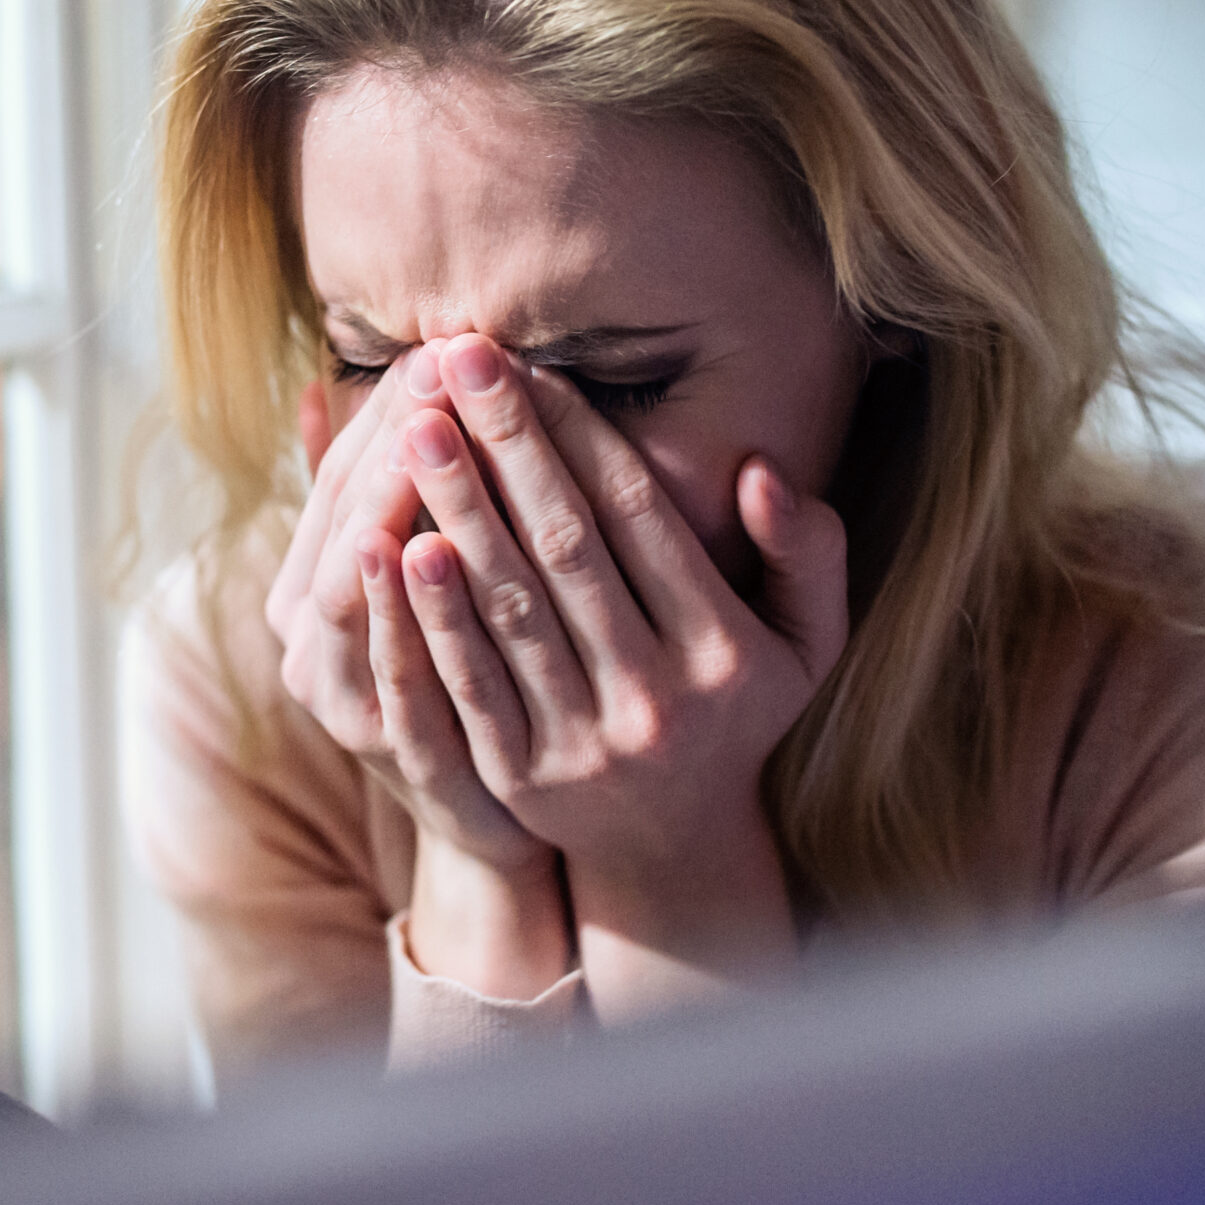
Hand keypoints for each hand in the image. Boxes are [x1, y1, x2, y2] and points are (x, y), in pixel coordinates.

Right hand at [268, 348, 556, 880]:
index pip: (337, 477)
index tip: (437, 345)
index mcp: (305, 593)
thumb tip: (315, 388)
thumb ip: (369, 498)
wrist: (505, 821)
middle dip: (395, 436)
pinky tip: (422, 542)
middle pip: (345, 519)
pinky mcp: (397, 755)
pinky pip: (392, 667)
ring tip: (426, 425)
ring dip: (390, 498)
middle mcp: (308, 644)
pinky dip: (401, 606)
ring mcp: (346, 701)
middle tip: (443, 360)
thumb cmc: (468, 676)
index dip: (384, 410)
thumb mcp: (415, 582)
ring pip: (356, 584)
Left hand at [391, 334, 847, 1016]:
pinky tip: (395, 546)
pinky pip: (468, 683)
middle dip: (506, 447)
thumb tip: (760, 470)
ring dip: (458, 512)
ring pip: (511, 611)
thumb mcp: (808, 639)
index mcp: (726, 651)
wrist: (673, 845)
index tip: (528, 364)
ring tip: (414, 429)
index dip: (578, 436)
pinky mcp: (520, 779)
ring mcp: (585, 743)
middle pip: (566, 550)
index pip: (638, 518)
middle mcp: (658, 698)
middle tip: (454, 360)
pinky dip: (432, 615)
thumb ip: (809, 552)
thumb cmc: (736, 709)